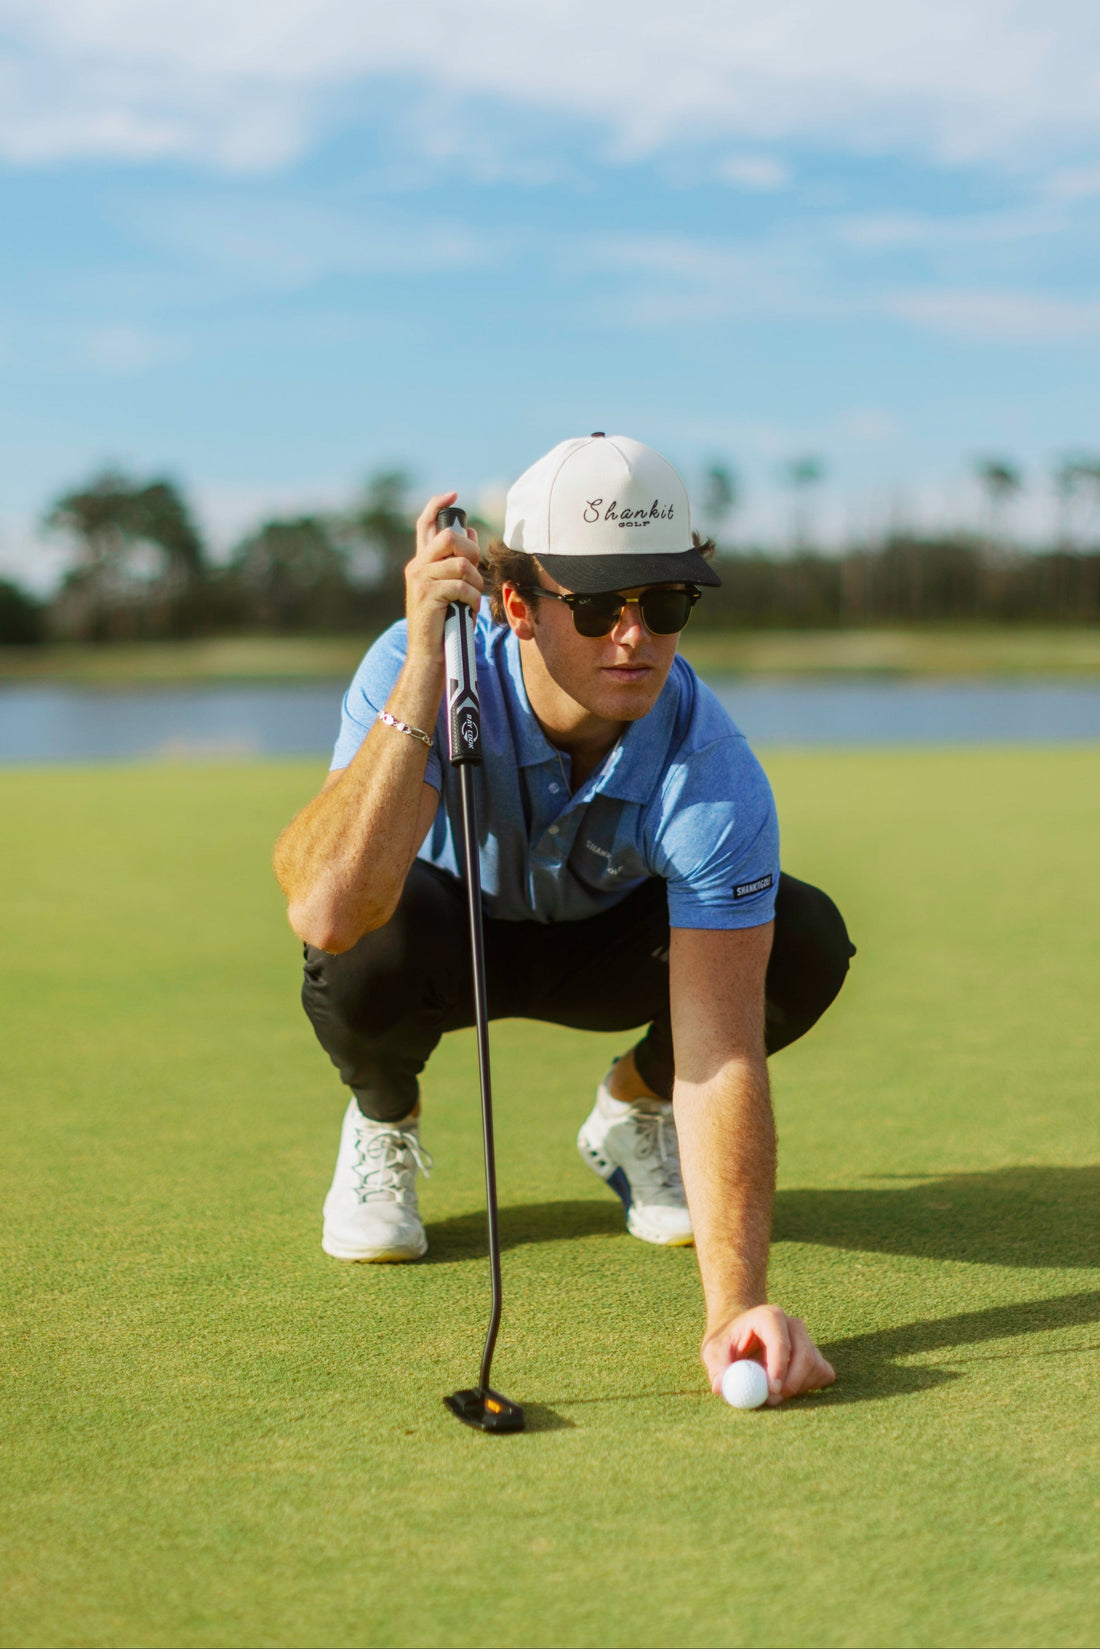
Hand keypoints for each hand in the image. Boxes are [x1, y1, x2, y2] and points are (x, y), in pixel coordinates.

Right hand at [404, 491, 482, 662]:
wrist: (429, 655)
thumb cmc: (444, 623)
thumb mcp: (450, 587)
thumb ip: (456, 561)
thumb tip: (470, 530)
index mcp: (421, 563)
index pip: (424, 524)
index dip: (438, 505)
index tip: (453, 495)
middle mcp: (416, 567)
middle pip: (450, 538)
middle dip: (471, 552)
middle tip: (474, 572)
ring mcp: (420, 580)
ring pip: (461, 565)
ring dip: (475, 584)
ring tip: (470, 600)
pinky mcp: (428, 595)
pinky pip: (462, 586)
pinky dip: (471, 600)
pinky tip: (465, 612)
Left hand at [701, 1305, 835, 1405]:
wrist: (742, 1336)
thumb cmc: (727, 1342)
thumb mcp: (714, 1350)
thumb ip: (717, 1368)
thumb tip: (720, 1387)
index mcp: (769, 1316)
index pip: (780, 1341)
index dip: (779, 1366)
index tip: (772, 1390)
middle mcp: (793, 1325)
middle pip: (805, 1355)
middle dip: (791, 1383)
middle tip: (772, 1400)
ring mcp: (808, 1339)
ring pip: (814, 1367)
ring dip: (796, 1387)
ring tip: (770, 1390)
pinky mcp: (816, 1355)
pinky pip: (822, 1374)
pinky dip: (807, 1387)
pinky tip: (786, 1386)